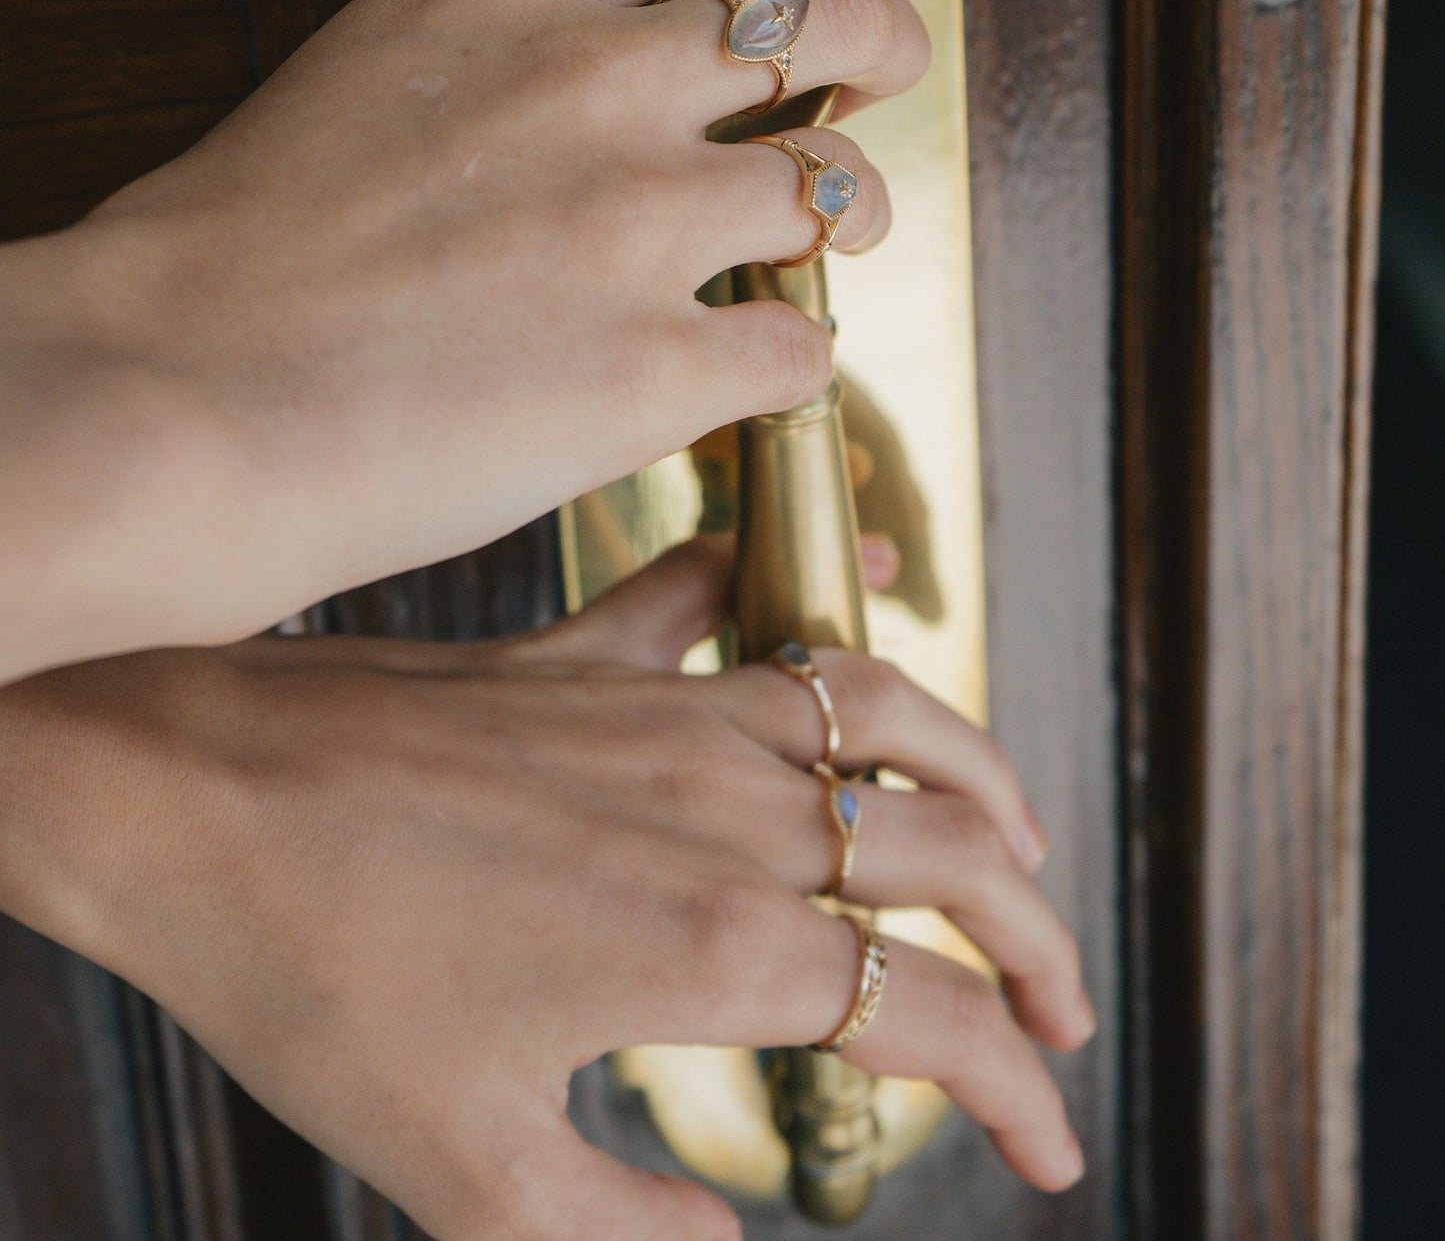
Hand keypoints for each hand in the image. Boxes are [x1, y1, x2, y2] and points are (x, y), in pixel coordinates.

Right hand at [0, 0, 927, 679]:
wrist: (164, 396)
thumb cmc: (233, 252)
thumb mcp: (367, 62)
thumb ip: (506, 37)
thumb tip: (621, 53)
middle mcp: (596, 76)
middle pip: (828, 10)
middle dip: (883, 36)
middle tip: (886, 70)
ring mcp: (637, 221)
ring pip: (845, 186)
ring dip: (858, 212)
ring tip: (836, 240)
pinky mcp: (656, 367)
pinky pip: (803, 350)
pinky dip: (789, 364)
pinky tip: (744, 375)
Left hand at [0, 540, 1091, 1240]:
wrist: (189, 794)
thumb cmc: (310, 981)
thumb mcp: (465, 1172)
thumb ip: (624, 1237)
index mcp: (717, 945)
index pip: (934, 1014)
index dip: (1016, 1087)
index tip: (1050, 1144)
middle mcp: (725, 805)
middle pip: (953, 850)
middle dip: (1038, 934)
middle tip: (1061, 1003)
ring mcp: (665, 708)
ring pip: (882, 708)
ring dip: (972, 769)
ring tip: (1011, 827)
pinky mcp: (592, 653)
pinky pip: (727, 595)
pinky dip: (806, 587)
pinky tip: (834, 594)